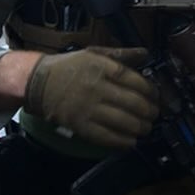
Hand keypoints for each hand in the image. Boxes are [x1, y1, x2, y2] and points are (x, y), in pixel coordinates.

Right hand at [23, 47, 159, 148]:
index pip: (136, 81)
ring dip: (141, 128)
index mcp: (103, 68)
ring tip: (146, 128)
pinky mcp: (81, 126)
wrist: (38, 83)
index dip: (152, 91)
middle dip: (150, 112)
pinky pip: (108, 137)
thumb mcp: (95, 53)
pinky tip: (131, 141)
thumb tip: (146, 54)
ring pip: (125, 122)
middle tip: (154, 114)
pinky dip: (124, 142)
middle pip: (134, 103)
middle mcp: (98, 88)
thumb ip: (121, 54)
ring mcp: (89, 109)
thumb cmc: (70, 66)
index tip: (156, 96)